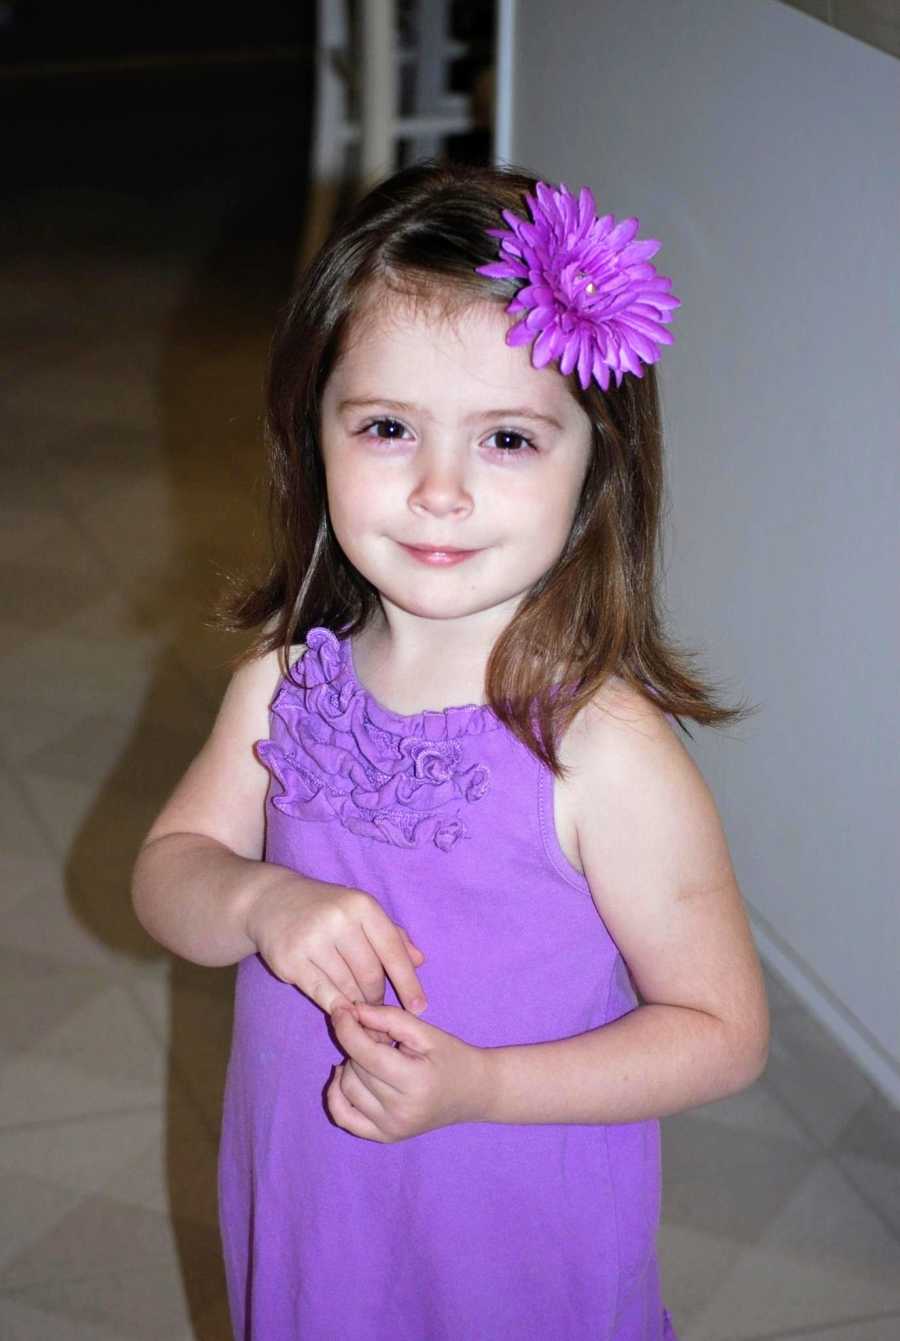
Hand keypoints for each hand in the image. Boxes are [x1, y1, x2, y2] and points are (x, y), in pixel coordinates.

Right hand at [245, 869, 425, 1018]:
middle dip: (378, 995)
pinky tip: (344, 1011)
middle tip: (379, 1005)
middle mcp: (338, 920)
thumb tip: (420, 960)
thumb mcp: (360, 910)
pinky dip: (338, 1007)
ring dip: (359, 1003)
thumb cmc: (326, 907)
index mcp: (361, 906)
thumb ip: (391, 934)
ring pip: (348, 987)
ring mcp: (312, 941)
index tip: (420, 1007)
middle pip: (370, 974)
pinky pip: (323, 994)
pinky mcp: (291, 961)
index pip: (392, 950)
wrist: (271, 901)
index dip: (408, 982)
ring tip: (362, 1008)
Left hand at [326, 1003, 491, 1141]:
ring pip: (346, 1089)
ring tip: (374, 1056)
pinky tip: (346, 1076)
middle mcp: (400, 1112)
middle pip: (354, 1070)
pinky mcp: (384, 1137)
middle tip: (379, 1037)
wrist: (475, 1093)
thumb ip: (388, 1018)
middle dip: (358, 1045)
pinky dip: (336, 1095)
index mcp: (415, 1083)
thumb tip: (350, 1011)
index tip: (341, 1009)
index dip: (347, 1029)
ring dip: (351, 1066)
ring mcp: (391, 1129)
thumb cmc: (452, 1057)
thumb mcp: (426, 1031)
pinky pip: (343, 1117)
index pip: (366, 1054)